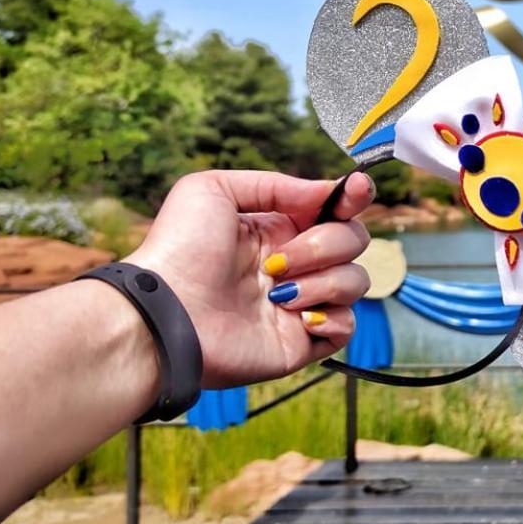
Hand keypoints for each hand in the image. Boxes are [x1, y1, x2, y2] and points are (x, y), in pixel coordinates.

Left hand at [126, 170, 374, 387]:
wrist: (166, 313)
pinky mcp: (303, 340)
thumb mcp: (212, 189)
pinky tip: (296, 317)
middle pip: (354, 241)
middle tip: (278, 261)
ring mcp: (302, 302)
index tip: (356, 190)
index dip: (354, 197)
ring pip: (356, 281)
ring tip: (279, 294)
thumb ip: (275, 183)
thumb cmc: (178, 250)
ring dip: (324, 281)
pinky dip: (330, 317)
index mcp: (279, 229)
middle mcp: (296, 264)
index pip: (336, 209)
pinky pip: (347, 325)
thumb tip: (327, 192)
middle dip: (326, 245)